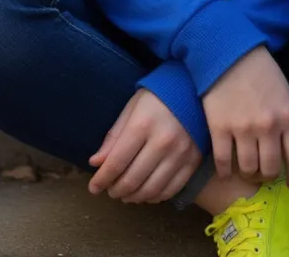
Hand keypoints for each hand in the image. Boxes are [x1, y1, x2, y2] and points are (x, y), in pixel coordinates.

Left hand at [87, 88, 202, 203]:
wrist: (195, 90)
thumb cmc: (158, 96)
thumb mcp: (132, 107)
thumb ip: (114, 136)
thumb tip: (96, 162)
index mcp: (143, 125)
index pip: (117, 162)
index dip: (102, 179)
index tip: (93, 188)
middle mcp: (162, 142)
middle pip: (133, 179)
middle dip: (116, 190)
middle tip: (110, 190)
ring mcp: (180, 154)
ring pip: (151, 190)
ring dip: (134, 197)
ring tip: (125, 194)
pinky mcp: (193, 162)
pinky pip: (171, 190)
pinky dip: (155, 197)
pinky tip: (146, 193)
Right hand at [201, 44, 288, 188]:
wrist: (229, 52)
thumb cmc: (260, 71)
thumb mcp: (285, 94)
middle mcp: (268, 127)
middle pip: (271, 168)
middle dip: (268, 175)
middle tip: (264, 173)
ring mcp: (242, 129)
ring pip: (248, 169)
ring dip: (248, 174)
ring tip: (246, 169)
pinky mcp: (219, 128)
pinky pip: (223, 162)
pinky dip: (226, 171)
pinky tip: (227, 170)